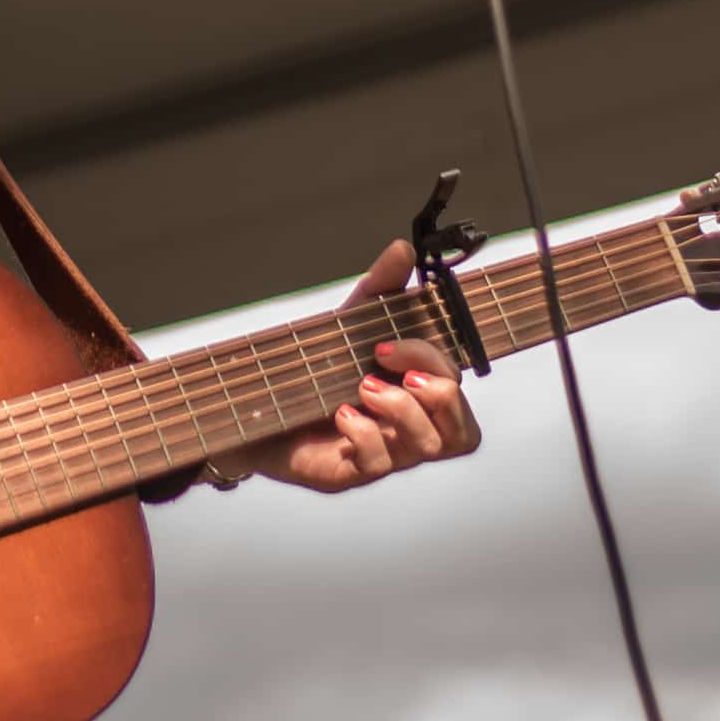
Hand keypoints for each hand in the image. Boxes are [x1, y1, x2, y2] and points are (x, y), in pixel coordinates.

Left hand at [212, 237, 482, 493]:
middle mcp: (409, 429)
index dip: (435, 362)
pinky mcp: (350, 472)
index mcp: (417, 395)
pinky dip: (365, 434)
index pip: (456, 386)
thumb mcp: (350, 321)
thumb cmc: (318, 369)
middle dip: (436, 393)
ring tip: (364, 388)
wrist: (257, 404)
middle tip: (389, 367)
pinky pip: (377, 464)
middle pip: (462, 431)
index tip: (387, 343)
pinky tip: (342, 414)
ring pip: (429, 448)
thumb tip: (404, 249)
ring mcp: (384, 454)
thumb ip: (381, 288)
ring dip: (403, 412)